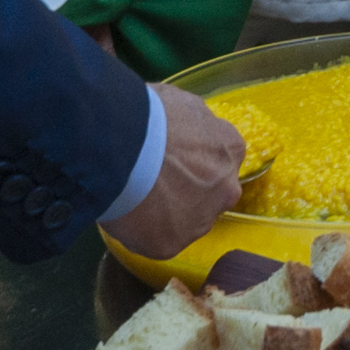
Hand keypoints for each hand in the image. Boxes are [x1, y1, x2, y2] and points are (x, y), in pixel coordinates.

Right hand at [99, 85, 244, 260]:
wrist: (120, 146)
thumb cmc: (147, 116)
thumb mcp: (180, 104)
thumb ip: (193, 123)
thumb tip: (184, 128)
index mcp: (230, 149)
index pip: (217, 162)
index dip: (192, 162)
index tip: (170, 161)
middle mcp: (226, 189)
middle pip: (209, 195)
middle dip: (187, 191)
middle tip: (153, 181)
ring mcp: (200, 221)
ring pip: (185, 221)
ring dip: (167, 213)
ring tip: (134, 196)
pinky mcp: (171, 245)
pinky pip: (158, 240)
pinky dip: (143, 231)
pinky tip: (126, 214)